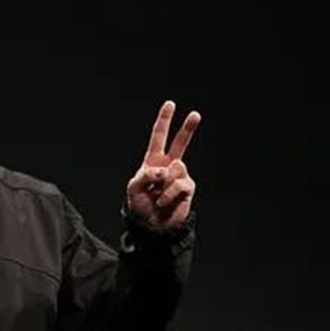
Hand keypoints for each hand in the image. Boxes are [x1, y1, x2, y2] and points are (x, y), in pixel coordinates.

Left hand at [126, 100, 200, 227]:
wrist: (152, 226)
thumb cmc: (140, 206)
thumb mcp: (133, 188)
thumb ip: (144, 175)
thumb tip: (164, 170)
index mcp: (153, 161)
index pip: (158, 137)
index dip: (164, 120)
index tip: (170, 104)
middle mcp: (168, 166)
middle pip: (180, 143)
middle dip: (187, 128)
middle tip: (195, 114)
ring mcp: (179, 176)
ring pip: (176, 167)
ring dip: (163, 184)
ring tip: (157, 196)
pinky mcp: (187, 188)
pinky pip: (180, 184)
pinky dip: (169, 194)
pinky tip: (164, 201)